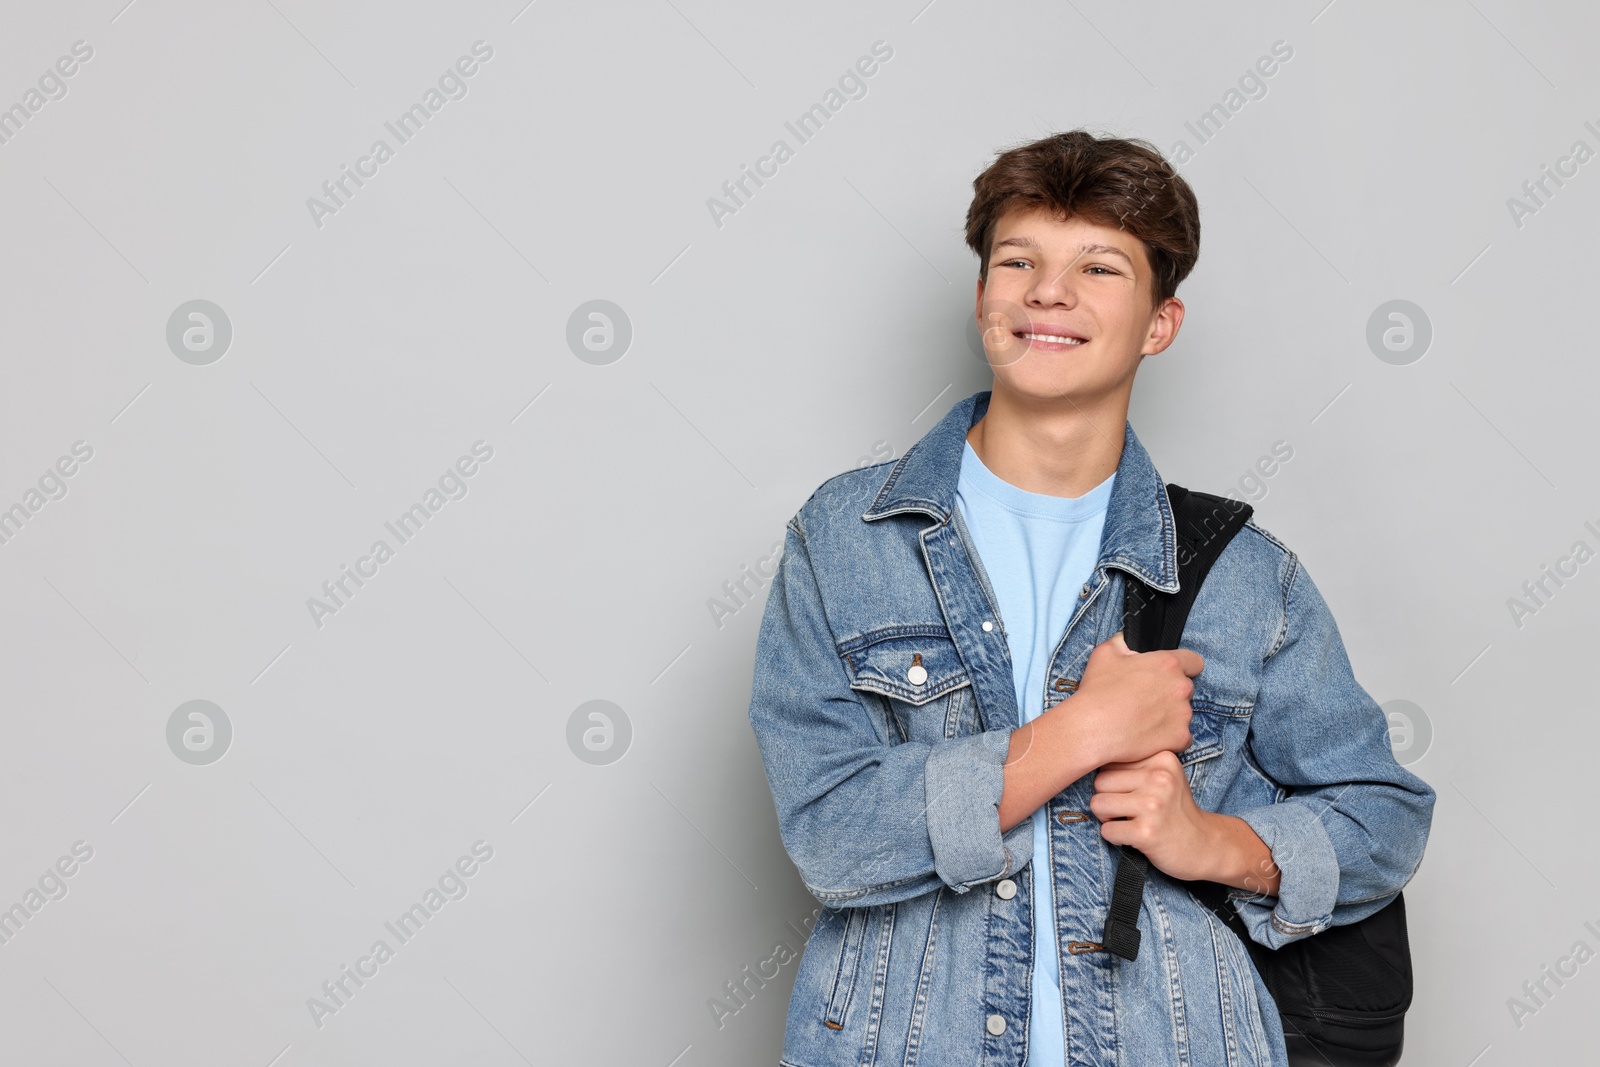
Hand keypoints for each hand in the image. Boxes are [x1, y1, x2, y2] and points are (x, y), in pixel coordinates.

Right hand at [1073, 631, 1201, 765]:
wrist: (1092, 730)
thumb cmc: (1098, 691)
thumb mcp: (1105, 653)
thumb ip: (1123, 642)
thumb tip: (1127, 641)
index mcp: (1167, 664)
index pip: (1194, 661)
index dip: (1184, 666)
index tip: (1170, 675)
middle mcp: (1181, 688)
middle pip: (1186, 689)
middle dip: (1170, 693)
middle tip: (1146, 699)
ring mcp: (1183, 715)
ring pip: (1183, 714)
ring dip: (1169, 716)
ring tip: (1143, 720)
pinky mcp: (1180, 738)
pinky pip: (1182, 737)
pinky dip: (1169, 737)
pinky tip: (1148, 736)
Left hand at [1090, 751, 1219, 881]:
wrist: (1204, 845)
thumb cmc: (1174, 809)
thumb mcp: (1163, 775)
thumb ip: (1134, 763)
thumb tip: (1086, 757)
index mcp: (1162, 758)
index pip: (1110, 760)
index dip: (1114, 780)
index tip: (1133, 792)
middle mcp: (1159, 778)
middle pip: (1099, 782)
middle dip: (1106, 799)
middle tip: (1129, 810)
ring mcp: (1153, 805)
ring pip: (1098, 804)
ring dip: (1107, 819)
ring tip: (1130, 822)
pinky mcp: (1147, 832)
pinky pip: (1106, 831)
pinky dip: (1115, 838)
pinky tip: (1135, 837)